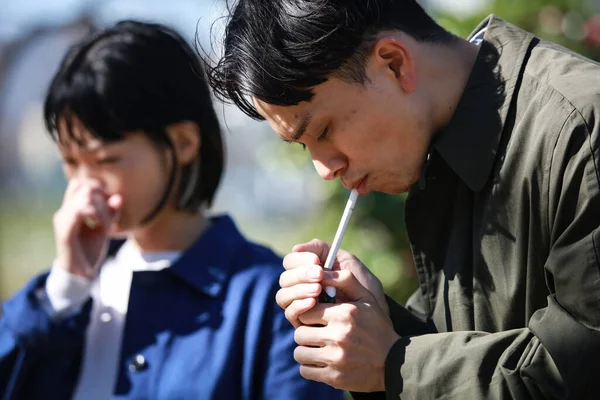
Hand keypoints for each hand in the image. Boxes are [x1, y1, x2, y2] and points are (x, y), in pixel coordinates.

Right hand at [53, 179, 121, 278]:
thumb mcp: (105, 228)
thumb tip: (118, 196)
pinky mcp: (65, 231)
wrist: (80, 274)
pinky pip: (80, 211)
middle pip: (87, 187)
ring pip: (86, 197)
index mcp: (70, 209)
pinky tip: (101, 226)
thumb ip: (111, 212)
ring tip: (105, 225)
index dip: (100, 189)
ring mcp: (62, 220)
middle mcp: (64, 211)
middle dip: (104, 199)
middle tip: (109, 219)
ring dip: (102, 209)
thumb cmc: (91, 249)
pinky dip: (96, 215)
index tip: (110, 206)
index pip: (82, 184)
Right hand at [276, 239, 388, 327]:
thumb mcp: (348, 263)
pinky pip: (290, 313)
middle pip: (285, 278)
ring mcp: (301, 306)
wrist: (377, 314)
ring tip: (318, 289)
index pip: (291, 262)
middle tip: (319, 275)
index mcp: (310, 271)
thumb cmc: (364, 287)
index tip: (316, 260)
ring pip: (283, 296)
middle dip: (300, 274)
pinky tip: (313, 301)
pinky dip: (298, 305)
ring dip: (298, 290)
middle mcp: (301, 288)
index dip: (300, 259)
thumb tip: (296, 248)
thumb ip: (324, 251)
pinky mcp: (304, 323)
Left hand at [294, 269, 399, 391]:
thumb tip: (321, 271)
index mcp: (343, 314)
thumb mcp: (366, 299)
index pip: (305, 311)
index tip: (313, 317)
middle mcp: (338, 336)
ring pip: (300, 353)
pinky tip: (321, 362)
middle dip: (305, 333)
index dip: (307, 314)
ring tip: (317, 348)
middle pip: (299, 333)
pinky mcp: (334, 377)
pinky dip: (309, 367)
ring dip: (305, 350)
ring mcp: (336, 358)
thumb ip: (344, 280)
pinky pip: (305, 370)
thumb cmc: (377, 327)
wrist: (395, 363)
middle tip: (314, 334)